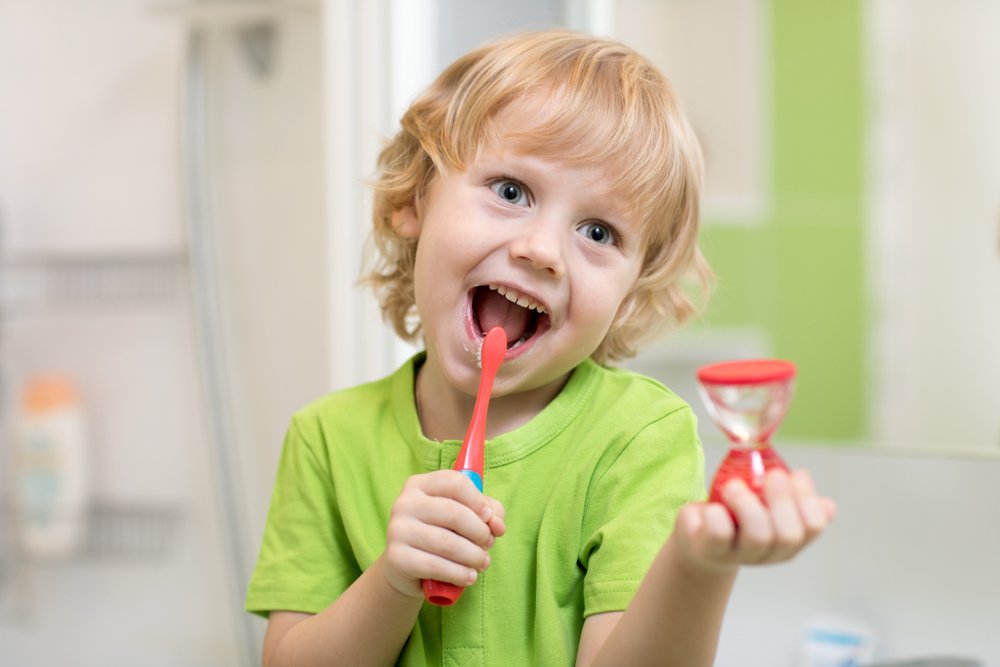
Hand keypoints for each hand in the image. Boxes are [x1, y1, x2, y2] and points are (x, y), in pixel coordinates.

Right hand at [382, 470, 505, 597]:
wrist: (405, 567)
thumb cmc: (440, 533)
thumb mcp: (464, 515)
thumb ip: (488, 512)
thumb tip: (497, 525)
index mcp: (420, 485)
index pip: (455, 483)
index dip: (478, 501)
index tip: (488, 518)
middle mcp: (404, 503)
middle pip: (455, 514)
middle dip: (480, 533)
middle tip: (488, 545)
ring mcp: (397, 530)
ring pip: (447, 543)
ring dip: (474, 556)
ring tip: (483, 563)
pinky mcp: (396, 557)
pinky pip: (436, 566)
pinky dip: (459, 574)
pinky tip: (469, 577)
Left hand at [673, 469, 835, 571]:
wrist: (697, 536)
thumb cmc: (735, 514)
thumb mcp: (764, 504)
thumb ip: (791, 500)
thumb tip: (828, 504)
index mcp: (788, 541)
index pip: (813, 526)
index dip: (809, 499)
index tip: (797, 473)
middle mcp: (768, 553)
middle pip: (789, 534)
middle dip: (783, 500)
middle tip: (772, 474)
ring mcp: (739, 555)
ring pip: (758, 536)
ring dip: (748, 504)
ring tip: (734, 485)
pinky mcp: (710, 550)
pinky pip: (720, 535)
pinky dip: (718, 516)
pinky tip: (712, 506)